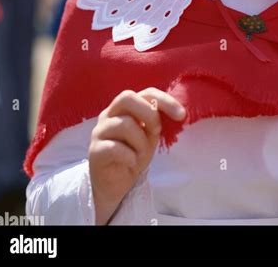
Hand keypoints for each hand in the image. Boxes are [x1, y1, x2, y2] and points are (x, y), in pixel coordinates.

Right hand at [89, 88, 185, 224]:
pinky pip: (115, 147)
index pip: (146, 93)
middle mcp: (108, 114)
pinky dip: (130, 157)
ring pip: (124, 124)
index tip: (182, 115)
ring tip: (140, 155)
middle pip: (127, 97)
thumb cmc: (133, 154)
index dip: (165, 100)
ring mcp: (99, 131)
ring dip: (141, 142)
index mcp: (124, 108)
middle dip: (149, 114)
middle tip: (155, 133)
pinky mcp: (95, 151)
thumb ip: (155, 122)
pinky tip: (131, 163)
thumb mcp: (149, 136)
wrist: (114, 184)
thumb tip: (176, 112)